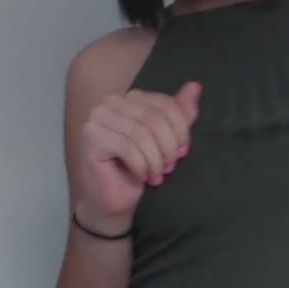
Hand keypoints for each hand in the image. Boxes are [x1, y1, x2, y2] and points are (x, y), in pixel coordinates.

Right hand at [75, 81, 201, 232]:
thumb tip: (196, 86)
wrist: (116, 201)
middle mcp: (112, 102)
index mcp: (131, 98)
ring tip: (157, 175)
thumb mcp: (166, 141)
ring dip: (155, 159)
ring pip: (141, 133)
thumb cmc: (140, 170)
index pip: (165, 104)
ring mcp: (98, 118)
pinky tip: (142, 177)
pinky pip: (127, 148)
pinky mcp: (92, 138)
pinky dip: (141, 166)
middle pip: (154, 117)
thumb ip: (179, 114)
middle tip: (170, 167)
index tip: (183, 152)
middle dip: (168, 146)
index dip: (181, 129)